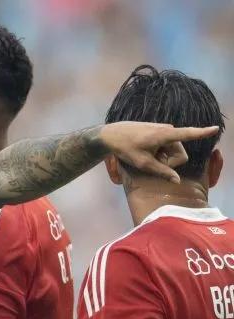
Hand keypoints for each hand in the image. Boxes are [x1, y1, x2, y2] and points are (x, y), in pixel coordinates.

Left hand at [99, 122, 219, 183]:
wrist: (111, 135)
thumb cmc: (126, 149)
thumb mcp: (143, 163)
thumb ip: (162, 171)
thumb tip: (177, 180)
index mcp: (165, 135)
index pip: (188, 134)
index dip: (202, 132)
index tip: (216, 128)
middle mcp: (167, 129)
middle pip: (180, 152)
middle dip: (170, 161)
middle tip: (152, 163)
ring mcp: (164, 129)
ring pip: (173, 150)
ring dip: (163, 157)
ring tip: (147, 156)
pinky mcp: (160, 130)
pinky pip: (167, 145)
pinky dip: (160, 152)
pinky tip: (146, 151)